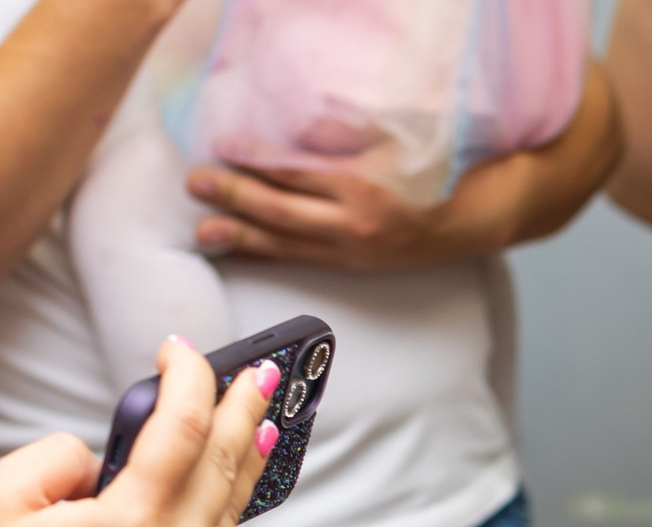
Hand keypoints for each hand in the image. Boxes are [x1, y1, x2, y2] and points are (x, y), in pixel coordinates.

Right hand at [0, 338, 276, 526]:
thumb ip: (57, 452)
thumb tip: (111, 451)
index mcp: (131, 523)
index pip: (183, 426)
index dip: (190, 378)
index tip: (184, 350)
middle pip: (228, 461)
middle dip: (245, 407)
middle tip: (261, 372)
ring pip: (232, 510)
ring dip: (243, 461)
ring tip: (258, 424)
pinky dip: (215, 520)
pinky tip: (213, 498)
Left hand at [189, 163, 474, 271]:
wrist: (454, 226)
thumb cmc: (420, 177)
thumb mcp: (389, 146)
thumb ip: (343, 137)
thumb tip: (295, 133)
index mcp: (362, 188)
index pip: (297, 173)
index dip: (257, 160)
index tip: (223, 146)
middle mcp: (351, 226)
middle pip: (282, 212)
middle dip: (236, 197)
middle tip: (197, 183)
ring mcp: (347, 252)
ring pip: (284, 244)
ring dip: (240, 235)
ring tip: (203, 230)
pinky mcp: (345, 268)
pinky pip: (296, 261)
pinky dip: (263, 254)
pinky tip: (236, 249)